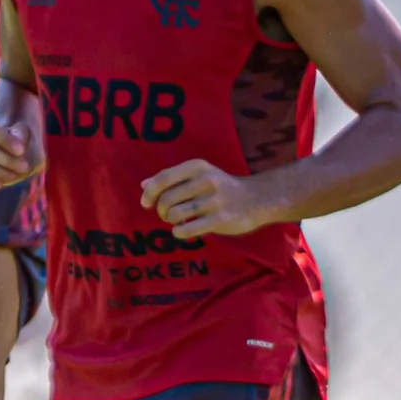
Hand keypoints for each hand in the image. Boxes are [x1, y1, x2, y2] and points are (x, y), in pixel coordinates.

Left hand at [141, 159, 275, 238]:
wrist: (257, 199)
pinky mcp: (219, 220)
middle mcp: (205, 181)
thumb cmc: (222, 187)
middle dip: (162, 211)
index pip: (162, 179)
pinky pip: (187, 229)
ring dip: (171, 221)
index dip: (149, 194)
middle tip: (168, 214)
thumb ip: (171, 179)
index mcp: (197, 167)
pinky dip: (180, 232)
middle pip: (166, 199)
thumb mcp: (199, 175)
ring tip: (179, 221)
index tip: (146, 204)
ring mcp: (213, 201)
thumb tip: (143, 185)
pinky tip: (183, 230)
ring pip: (174, 215)